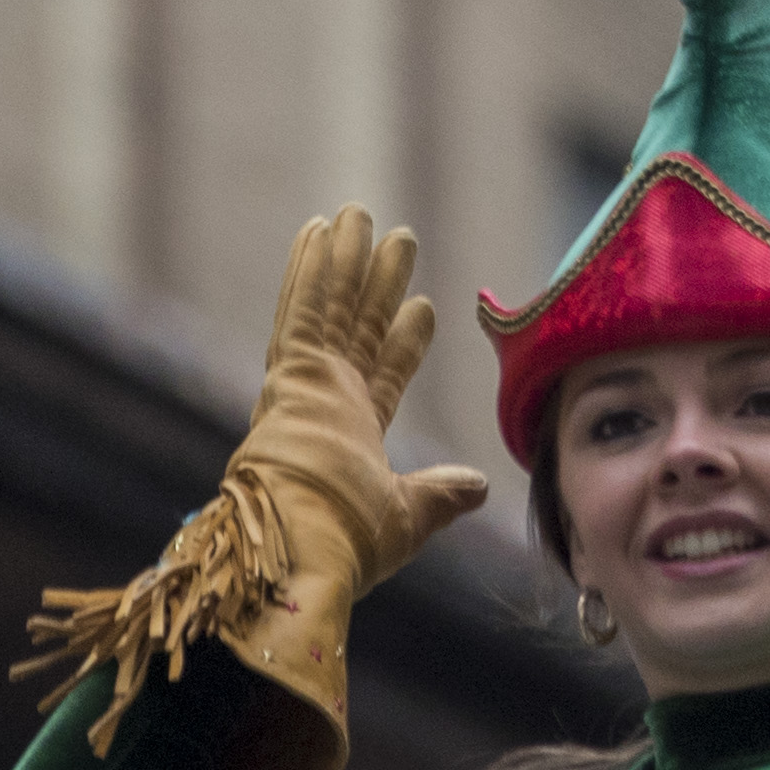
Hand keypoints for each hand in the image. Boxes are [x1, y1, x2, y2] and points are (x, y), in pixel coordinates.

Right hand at [244, 205, 492, 581]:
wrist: (299, 554)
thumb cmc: (342, 547)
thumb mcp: (407, 517)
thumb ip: (440, 495)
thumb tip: (478, 486)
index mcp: (349, 438)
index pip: (383, 373)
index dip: (404, 341)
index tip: (423, 306)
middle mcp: (324, 405)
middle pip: (356, 328)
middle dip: (376, 284)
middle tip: (394, 237)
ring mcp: (304, 387)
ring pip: (330, 307)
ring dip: (345, 260)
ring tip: (359, 214)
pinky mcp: (291, 374)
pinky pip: (305, 309)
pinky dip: (312, 269)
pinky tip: (319, 230)